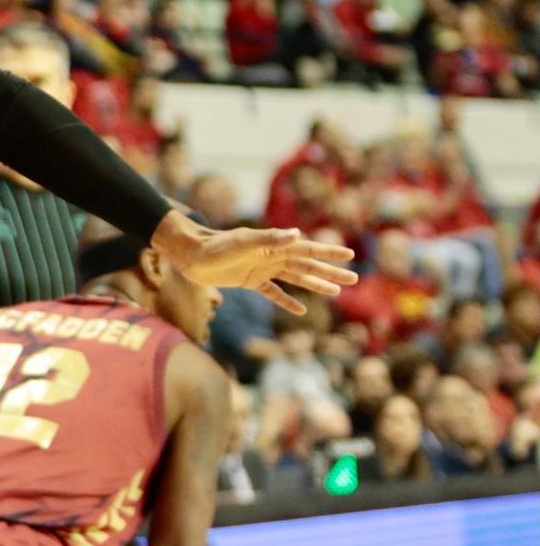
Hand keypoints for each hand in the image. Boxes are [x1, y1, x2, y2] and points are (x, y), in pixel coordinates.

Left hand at [151, 216, 357, 312]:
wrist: (192, 255)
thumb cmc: (217, 246)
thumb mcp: (244, 242)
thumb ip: (270, 239)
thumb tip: (297, 234)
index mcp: (275, 245)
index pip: (308, 249)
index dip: (329, 252)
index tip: (351, 255)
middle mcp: (272, 256)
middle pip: (308, 265)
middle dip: (330, 272)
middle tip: (354, 279)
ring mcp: (262, 269)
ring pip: (295, 279)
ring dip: (315, 284)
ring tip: (336, 292)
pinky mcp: (250, 281)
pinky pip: (273, 293)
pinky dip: (287, 301)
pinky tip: (301, 311)